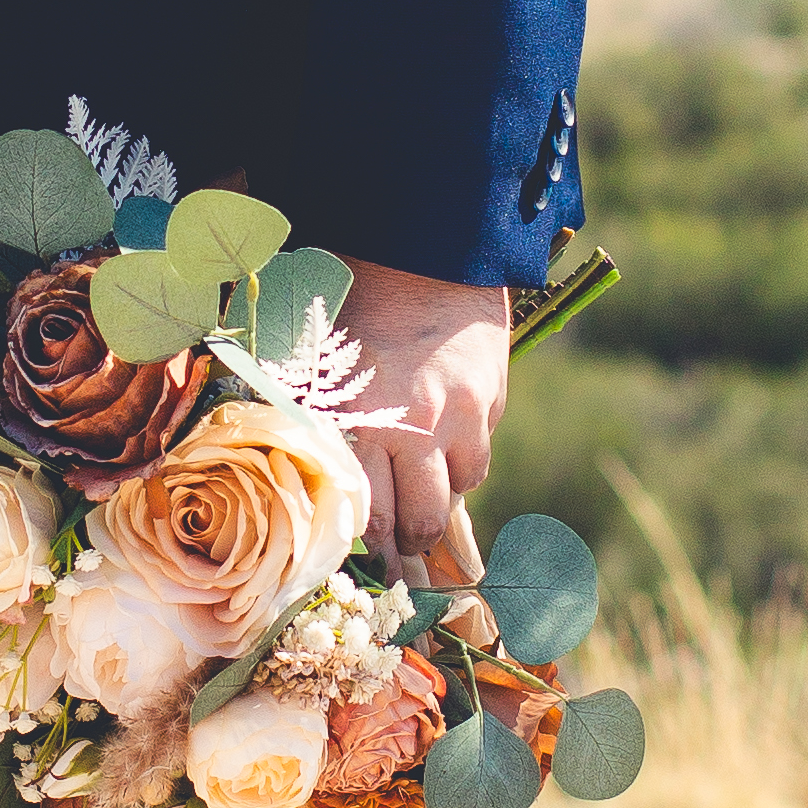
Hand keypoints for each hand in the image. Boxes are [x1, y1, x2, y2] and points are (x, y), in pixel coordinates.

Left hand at [336, 261, 512, 563]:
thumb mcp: (321, 356)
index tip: (361, 560)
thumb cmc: (355, 297)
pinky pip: (480, 454)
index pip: (365, 510)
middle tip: (400, 553)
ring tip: (425, 504)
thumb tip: (317, 471)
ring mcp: (458, 415)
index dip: (364, 544)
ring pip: (456, 492)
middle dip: (406, 546)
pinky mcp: (490, 399)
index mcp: (359, 416)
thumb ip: (321, 417)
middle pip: (416, 520)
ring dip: (440, 503)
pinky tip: (448, 452)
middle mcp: (411, 425)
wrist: (426, 246)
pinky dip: (464, 462)